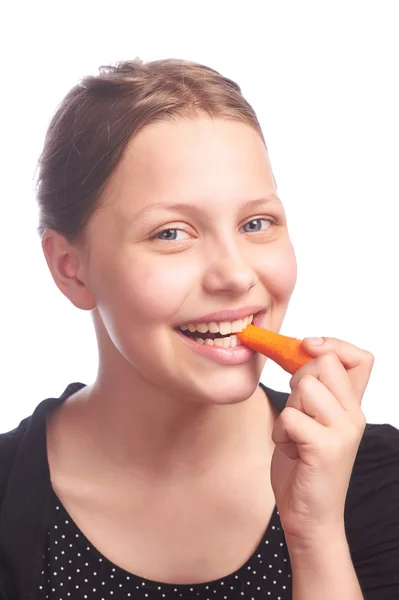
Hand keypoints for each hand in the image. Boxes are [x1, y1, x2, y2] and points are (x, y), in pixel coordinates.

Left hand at [270, 336, 373, 547]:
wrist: (309, 516)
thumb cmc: (303, 465)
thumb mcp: (310, 419)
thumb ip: (312, 389)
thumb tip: (299, 351)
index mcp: (352, 406)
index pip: (360, 357)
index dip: (333, 344)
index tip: (308, 349)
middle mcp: (354, 415)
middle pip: (325, 363)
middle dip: (298, 379)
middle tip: (297, 411)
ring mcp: (343, 431)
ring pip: (305, 387)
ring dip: (288, 408)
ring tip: (294, 434)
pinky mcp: (326, 448)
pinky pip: (290, 417)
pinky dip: (280, 432)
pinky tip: (291, 450)